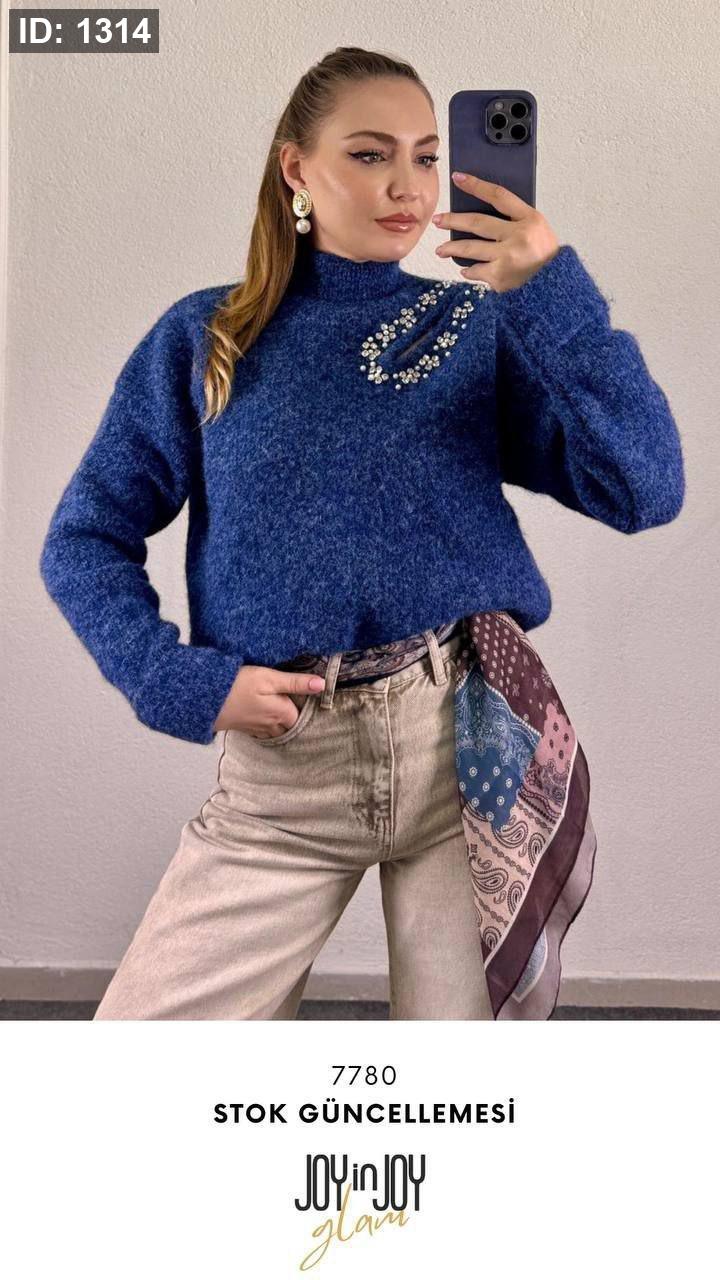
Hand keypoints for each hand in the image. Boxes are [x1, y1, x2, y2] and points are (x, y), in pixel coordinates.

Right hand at [213, 664, 325, 739]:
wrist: (205, 698)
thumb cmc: (237, 685)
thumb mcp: (269, 678)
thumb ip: (295, 683)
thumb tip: (322, 684)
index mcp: (282, 713)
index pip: (303, 715)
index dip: (308, 707)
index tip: (310, 699)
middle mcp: (272, 726)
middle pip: (291, 727)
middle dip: (297, 721)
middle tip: (302, 709)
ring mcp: (258, 729)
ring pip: (278, 732)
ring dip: (283, 727)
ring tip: (286, 716)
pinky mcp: (245, 729)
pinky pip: (263, 733)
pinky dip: (268, 729)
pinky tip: (266, 720)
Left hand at [432, 172, 559, 292]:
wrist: (554, 286)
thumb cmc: (545, 257)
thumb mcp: (538, 229)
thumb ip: (515, 220)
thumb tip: (484, 212)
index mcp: (529, 219)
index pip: (498, 195)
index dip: (476, 185)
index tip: (458, 178)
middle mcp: (518, 236)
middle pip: (477, 222)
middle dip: (453, 220)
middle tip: (438, 220)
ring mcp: (507, 258)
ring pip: (471, 249)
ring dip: (452, 249)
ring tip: (440, 250)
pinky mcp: (500, 277)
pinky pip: (476, 271)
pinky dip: (470, 271)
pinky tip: (466, 270)